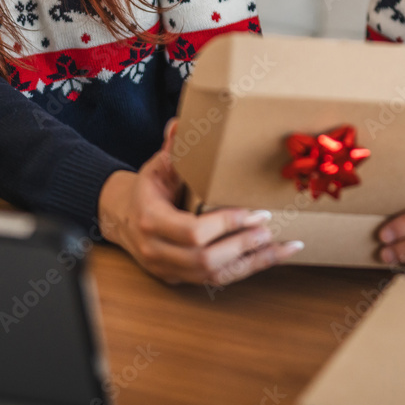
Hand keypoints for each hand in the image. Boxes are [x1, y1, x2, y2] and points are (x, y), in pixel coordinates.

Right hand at [97, 121, 303, 285]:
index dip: (225, 223)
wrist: (122, 218)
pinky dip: (246, 270)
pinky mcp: (181, 279)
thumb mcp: (156, 166)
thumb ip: (171, 148)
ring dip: (251, 262)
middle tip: (269, 227)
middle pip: (205, 259)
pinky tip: (271, 257)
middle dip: (242, 244)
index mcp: (151, 220)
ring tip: (282, 247)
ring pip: (214, 276)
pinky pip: (217, 281)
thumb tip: (179, 123)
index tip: (253, 212)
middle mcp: (157, 251)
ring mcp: (168, 269)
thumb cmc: (146, 189)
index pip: (193, 231)